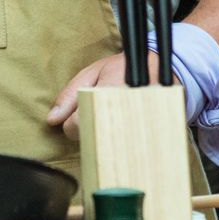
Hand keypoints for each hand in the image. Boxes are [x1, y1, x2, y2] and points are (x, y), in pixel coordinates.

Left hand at [45, 51, 161, 139]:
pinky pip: (128, 151)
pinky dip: (122, 144)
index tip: (80, 113)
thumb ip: (70, 95)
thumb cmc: (124, 68)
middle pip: (91, 141)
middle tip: (99, 114)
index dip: (71, 123)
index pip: (76, 127)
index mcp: (108, 94)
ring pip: (107, 148)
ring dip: (105, 138)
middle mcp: (125, 113)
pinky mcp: (152, 137)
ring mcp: (140, 128)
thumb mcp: (93, 73)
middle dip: (88, 132)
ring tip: (114, 118)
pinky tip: (125, 129)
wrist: (166, 68)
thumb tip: (52, 119)